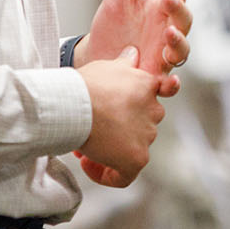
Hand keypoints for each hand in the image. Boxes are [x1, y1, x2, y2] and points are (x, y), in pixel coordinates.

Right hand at [76, 47, 164, 187]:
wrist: (75, 104)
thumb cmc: (85, 85)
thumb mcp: (107, 67)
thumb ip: (125, 64)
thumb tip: (134, 52)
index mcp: (148, 87)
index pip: (154, 98)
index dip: (138, 109)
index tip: (120, 115)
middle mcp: (154, 111)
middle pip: (141, 126)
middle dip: (119, 131)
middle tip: (94, 131)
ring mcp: (147, 136)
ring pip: (132, 150)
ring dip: (111, 151)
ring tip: (84, 147)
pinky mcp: (137, 158)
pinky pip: (124, 176)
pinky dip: (107, 175)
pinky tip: (87, 165)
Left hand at [79, 0, 191, 96]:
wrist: (94, 56)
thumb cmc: (113, 22)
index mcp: (162, 10)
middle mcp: (168, 32)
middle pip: (186, 21)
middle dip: (180, 10)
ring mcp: (163, 56)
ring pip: (183, 51)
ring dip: (180, 42)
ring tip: (169, 34)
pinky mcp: (153, 78)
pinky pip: (169, 85)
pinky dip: (172, 85)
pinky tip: (168, 78)